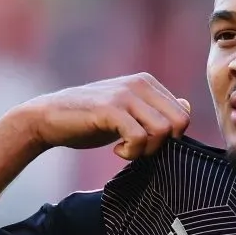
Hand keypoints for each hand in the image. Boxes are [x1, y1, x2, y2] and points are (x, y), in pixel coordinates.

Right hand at [23, 73, 190, 158]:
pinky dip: (132, 152)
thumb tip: (186, 106)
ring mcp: (125, 94)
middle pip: (180, 122)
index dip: (170, 138)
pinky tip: (117, 150)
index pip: (183, 114)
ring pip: (163, 130)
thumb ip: (156, 109)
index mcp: (147, 82)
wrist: (48, 118)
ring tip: (127, 150)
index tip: (146, 143)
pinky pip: (139, 137)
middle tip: (140, 150)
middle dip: (164, 145)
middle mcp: (140, 83)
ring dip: (147, 150)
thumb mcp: (128, 111)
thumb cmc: (90, 119)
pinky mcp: (110, 109)